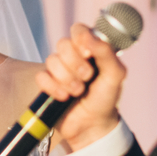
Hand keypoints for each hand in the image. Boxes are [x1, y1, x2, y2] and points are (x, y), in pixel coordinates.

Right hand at [36, 23, 125, 151]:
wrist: (93, 126)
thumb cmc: (106, 99)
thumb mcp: (115, 75)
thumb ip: (106, 52)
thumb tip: (88, 36)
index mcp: (91, 49)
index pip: (78, 29)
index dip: (80, 38)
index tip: (88, 53)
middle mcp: (73, 56)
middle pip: (63, 44)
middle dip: (75, 63)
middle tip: (87, 77)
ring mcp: (59, 70)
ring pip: (51, 60)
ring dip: (67, 79)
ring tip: (78, 92)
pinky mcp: (47, 84)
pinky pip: (41, 77)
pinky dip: (53, 88)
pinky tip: (64, 98)